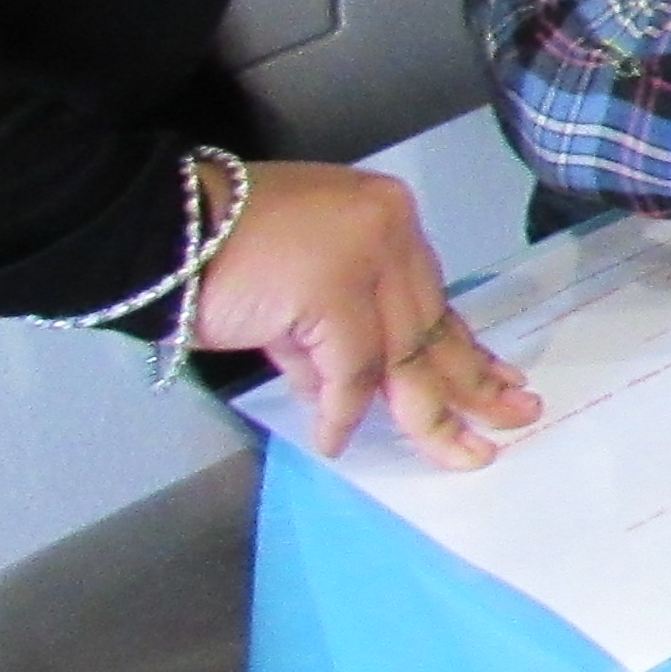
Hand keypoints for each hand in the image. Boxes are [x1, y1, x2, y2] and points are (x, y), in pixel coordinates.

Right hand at [192, 158, 538, 470]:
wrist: (157, 224)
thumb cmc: (219, 251)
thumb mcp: (297, 287)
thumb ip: (334, 334)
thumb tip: (352, 397)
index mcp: (387, 218)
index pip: (432, 298)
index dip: (463, 346)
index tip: (499, 379)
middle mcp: (389, 231)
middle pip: (433, 326)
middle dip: (472, 383)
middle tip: (513, 418)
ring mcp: (365, 258)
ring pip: (407, 356)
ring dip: (432, 415)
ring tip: (464, 453)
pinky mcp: (333, 292)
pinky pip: (350, 373)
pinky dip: (342, 412)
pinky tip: (334, 441)